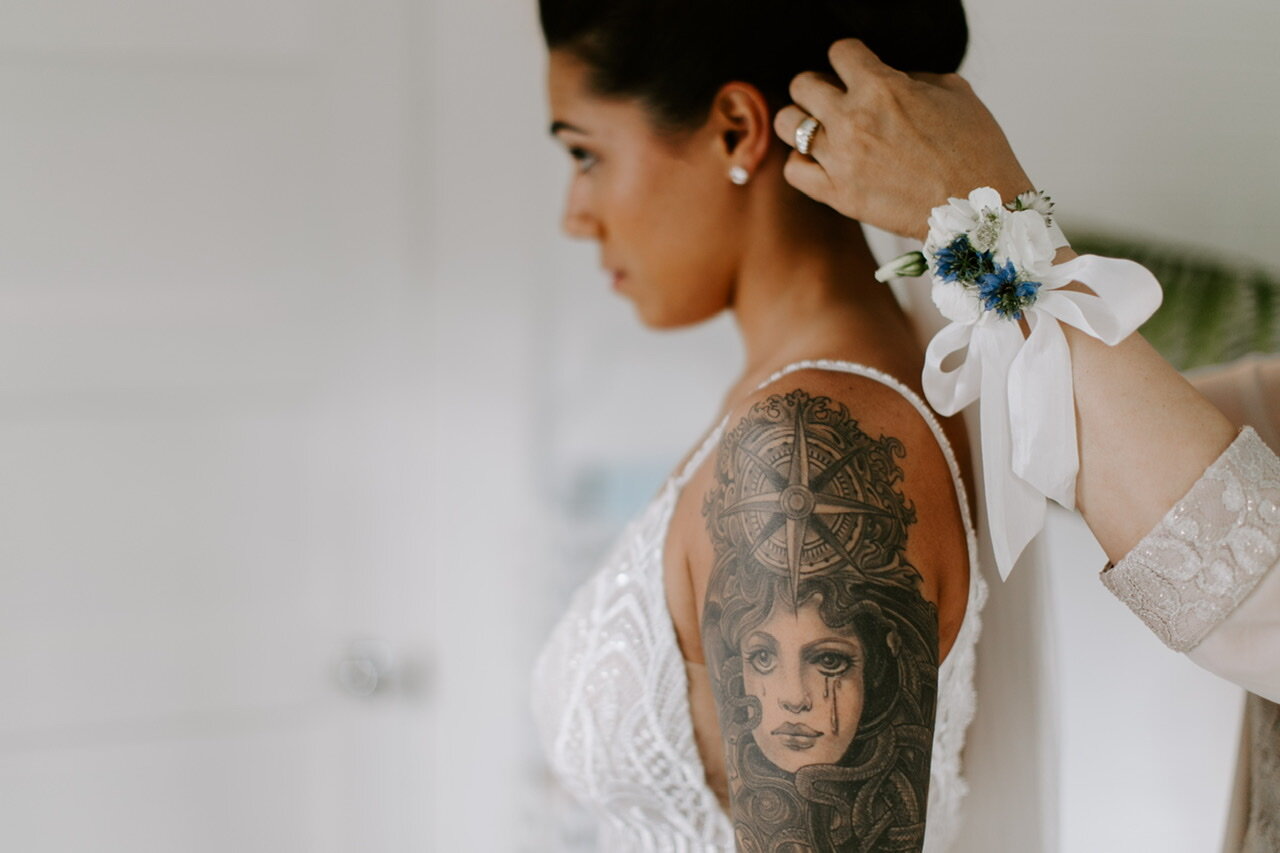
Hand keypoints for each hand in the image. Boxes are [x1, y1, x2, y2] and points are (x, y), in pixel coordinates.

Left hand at [775, 39, 1033, 241]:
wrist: (979, 209)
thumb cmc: (976, 150)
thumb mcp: (954, 92)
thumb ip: (912, 79)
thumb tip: (890, 80)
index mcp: (882, 87)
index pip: (840, 51)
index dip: (851, 57)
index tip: (858, 70)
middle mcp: (853, 119)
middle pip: (802, 84)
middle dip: (818, 86)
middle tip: (835, 100)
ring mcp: (840, 158)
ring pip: (789, 124)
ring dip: (802, 122)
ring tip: (822, 131)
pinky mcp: (836, 195)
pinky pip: (793, 169)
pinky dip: (802, 163)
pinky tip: (822, 163)